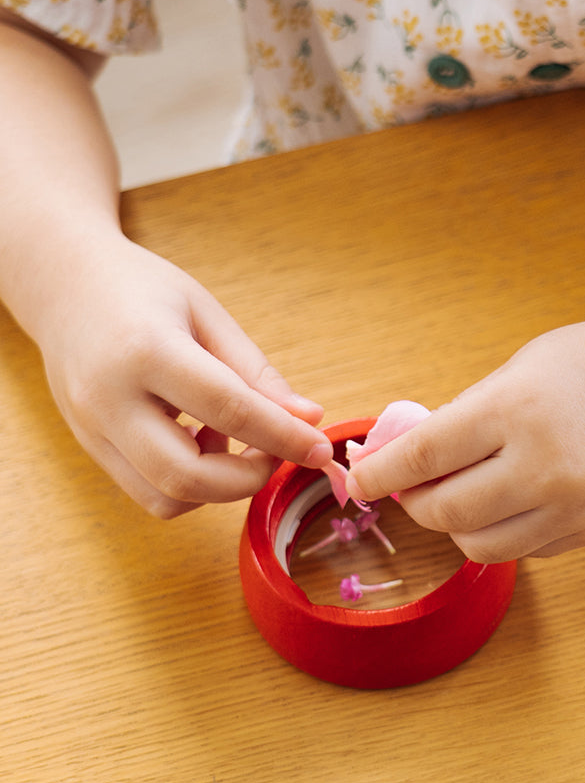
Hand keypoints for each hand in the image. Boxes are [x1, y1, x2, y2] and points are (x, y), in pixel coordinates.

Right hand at [35, 235, 331, 516]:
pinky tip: (201, 441)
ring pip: (166, 498)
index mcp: (146, 350)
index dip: (284, 437)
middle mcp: (109, 399)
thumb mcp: (208, 315)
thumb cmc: (141, 289)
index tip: (321, 449)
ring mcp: (93, 430)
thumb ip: (257, 372)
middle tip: (278, 449)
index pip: (229, 410)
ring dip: (218, 486)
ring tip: (231, 437)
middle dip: (250, 478)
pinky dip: (189, 483)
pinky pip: (148, 491)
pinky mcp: (90, 448)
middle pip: (188, 477)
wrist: (64, 284)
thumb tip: (308, 418)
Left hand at [347, 314, 584, 561]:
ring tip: (459, 492)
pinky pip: (524, 549)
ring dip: (454, 524)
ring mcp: (573, 507)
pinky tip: (508, 500)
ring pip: (480, 545)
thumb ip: (470, 412)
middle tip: (410, 484)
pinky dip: (501, 531)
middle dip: (413, 501)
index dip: (378, 472)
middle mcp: (543, 466)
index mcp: (517, 410)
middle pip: (444, 512)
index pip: (422, 456)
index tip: (358, 478)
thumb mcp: (526, 366)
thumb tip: (414, 452)